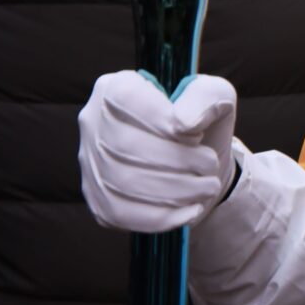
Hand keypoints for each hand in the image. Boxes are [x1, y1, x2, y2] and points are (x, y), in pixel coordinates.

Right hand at [77, 69, 238, 232]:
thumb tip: (183, 123)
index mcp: (114, 88)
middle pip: (123, 145)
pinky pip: (121, 214)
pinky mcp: (98, 201)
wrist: (195, 165)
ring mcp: (91, 165)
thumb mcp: (213, 97)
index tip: (196, 135)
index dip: (161, 120)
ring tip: (207, 187)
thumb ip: (205, 97)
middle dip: (175, 161)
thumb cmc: (200, 123)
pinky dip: (162, 216)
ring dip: (174, 190)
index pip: (125, 99)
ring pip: (122, 182)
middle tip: (210, 167)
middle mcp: (93, 123)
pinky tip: (191, 210)